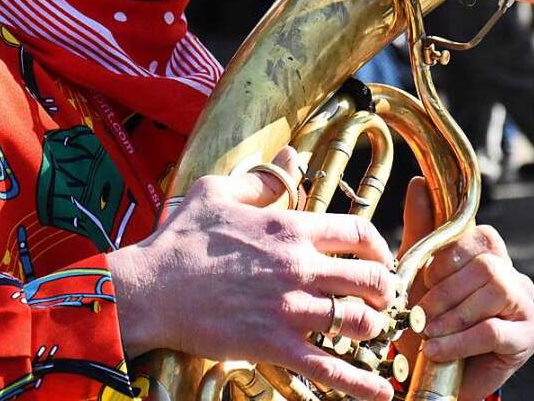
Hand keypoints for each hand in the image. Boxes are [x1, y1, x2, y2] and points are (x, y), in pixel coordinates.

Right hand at [108, 148, 397, 400]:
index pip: (358, 232)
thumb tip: (291, 157)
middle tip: (380, 296)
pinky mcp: (274, 345)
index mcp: (289, 227)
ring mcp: (288, 309)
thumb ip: (262, 179)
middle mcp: (298, 266)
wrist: (150, 289)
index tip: (379, 257)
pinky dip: (361, 383)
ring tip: (371, 330)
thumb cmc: (181, 239)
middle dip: (383, 289)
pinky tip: (382, 392)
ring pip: (358, 322)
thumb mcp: (218, 192)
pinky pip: (329, 368)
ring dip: (373, 327)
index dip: (378, 247)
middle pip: (370, 278)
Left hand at [400, 177, 533, 400]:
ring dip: (452, 316)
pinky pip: (495, 331)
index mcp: (490, 256)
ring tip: (427, 333)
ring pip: (495, 293)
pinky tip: (438, 350)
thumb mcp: (416, 272)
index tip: (424, 279)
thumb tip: (418, 184)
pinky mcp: (526, 339)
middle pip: (487, 266)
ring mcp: (525, 307)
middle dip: (445, 291)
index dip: (449, 257)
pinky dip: (460, 340)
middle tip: (419, 314)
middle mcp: (514, 276)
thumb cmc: (429, 318)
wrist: (436, 376)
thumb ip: (421, 230)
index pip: (482, 236)